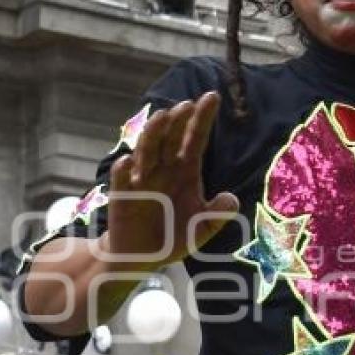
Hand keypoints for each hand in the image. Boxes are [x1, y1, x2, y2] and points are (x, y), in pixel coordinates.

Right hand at [106, 92, 238, 267]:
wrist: (142, 257)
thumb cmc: (172, 236)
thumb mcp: (201, 229)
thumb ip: (217, 215)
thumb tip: (232, 199)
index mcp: (185, 171)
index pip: (195, 139)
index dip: (202, 119)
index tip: (212, 96)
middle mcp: (163, 168)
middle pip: (171, 139)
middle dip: (178, 121)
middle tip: (186, 105)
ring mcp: (141, 179)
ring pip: (147, 150)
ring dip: (153, 134)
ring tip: (161, 117)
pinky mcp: (122, 195)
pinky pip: (122, 179)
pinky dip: (124, 170)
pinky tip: (128, 160)